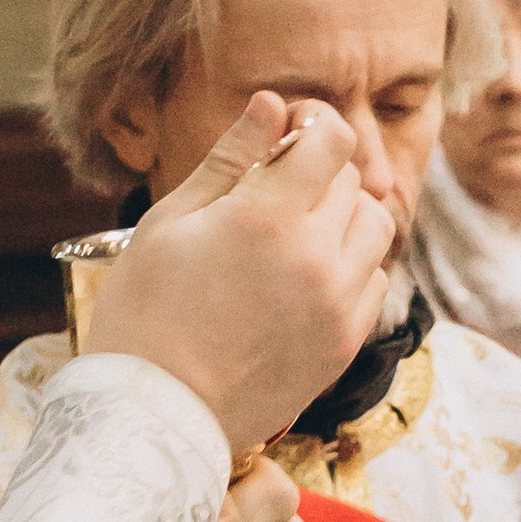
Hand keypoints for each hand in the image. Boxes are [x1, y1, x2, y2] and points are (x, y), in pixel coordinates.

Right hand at [86, 93, 392, 450]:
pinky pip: (374, 280)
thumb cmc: (144, 314)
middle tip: (272, 187)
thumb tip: (273, 104)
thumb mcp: (169, 223)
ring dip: (342, 216)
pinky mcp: (346, 344)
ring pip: (376, 227)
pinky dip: (350, 265)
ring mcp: (338, 305)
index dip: (313, 123)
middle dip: (317, 170)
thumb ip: (229, 158)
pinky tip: (305, 275)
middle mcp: (316, 258)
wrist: (157, 417)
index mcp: (266, 219)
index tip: (288, 131)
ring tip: (294, 231)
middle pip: (351, 181)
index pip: (332, 139)